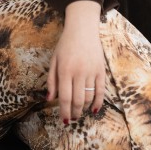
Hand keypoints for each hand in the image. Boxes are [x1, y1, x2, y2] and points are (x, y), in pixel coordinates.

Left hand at [47, 1, 104, 123]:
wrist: (83, 29)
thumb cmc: (65, 45)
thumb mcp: (54, 60)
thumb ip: (51, 81)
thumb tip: (49, 99)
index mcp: (65, 70)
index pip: (64, 97)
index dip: (64, 111)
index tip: (64, 120)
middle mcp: (78, 72)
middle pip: (78, 100)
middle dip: (74, 113)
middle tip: (72, 119)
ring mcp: (91, 72)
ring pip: (89, 97)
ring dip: (85, 108)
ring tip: (80, 112)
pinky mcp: (101, 71)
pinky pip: (101, 91)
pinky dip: (98, 102)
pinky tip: (95, 110)